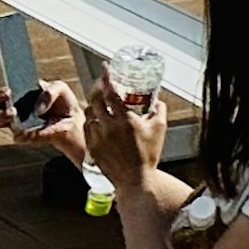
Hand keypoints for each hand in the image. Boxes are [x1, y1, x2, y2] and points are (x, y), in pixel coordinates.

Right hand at [0, 80, 83, 158]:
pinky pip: (19, 136)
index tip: (8, 90)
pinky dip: (23, 133)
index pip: (1, 92)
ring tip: (13, 113)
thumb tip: (37, 110)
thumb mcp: (59, 88)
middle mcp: (13, 109)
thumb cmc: (61, 100)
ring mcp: (17, 124)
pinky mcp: (27, 137)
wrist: (72, 119)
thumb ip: (50, 92)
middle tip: (9, 99)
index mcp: (19, 94)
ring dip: (3, 117)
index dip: (0, 91)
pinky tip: (29, 130)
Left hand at [81, 74, 164, 189]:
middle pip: (95, 100)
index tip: (105, 68)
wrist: (135, 180)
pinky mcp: (93, 149)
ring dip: (94, 105)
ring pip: (89, 114)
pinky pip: (87, 129)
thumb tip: (157, 100)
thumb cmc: (149, 155)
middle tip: (102, 84)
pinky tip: (99, 122)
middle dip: (97, 88)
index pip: (110, 92)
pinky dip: (91, 121)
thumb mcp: (160, 128)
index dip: (106, 78)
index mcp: (125, 119)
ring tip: (101, 104)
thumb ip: (159, 110)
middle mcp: (109, 127)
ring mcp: (98, 138)